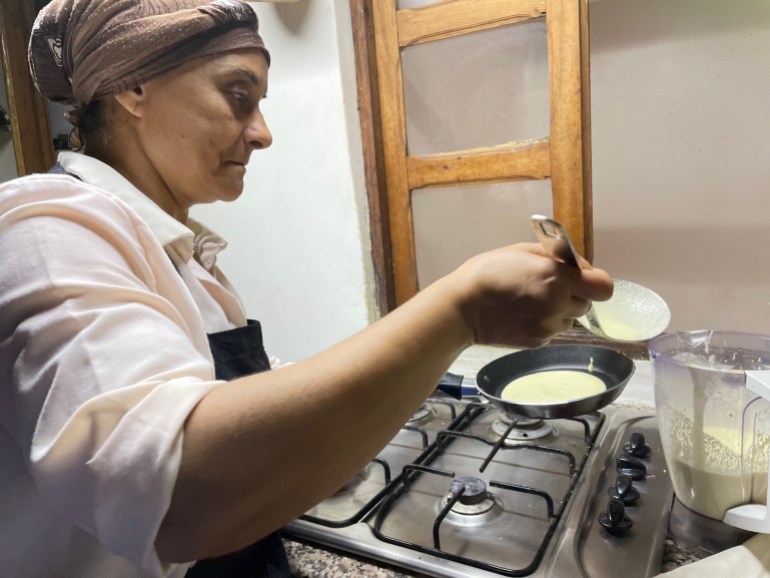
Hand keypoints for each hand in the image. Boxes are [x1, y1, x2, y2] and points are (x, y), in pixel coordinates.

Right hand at [447, 243, 612, 347]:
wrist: (461, 309)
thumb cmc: (487, 273)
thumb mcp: (522, 251)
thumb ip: (555, 257)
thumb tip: (577, 268)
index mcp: (557, 277)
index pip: (603, 287)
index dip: (594, 281)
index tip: (580, 278)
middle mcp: (558, 304)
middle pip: (587, 303)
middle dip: (573, 294)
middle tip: (548, 286)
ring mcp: (548, 327)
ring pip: (570, 319)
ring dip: (559, 309)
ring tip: (530, 301)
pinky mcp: (538, 342)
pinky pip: (553, 330)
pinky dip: (544, 322)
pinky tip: (521, 313)